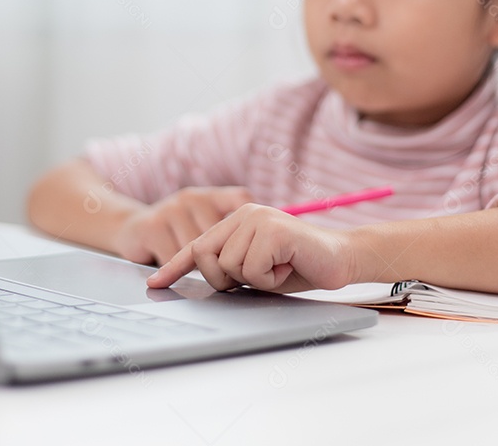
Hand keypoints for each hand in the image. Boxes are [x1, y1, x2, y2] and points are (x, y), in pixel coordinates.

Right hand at [114, 186, 252, 265]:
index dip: (248, 221)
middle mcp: (192, 198)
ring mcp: (171, 209)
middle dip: (220, 258)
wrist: (132, 230)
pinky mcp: (152, 226)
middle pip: (218, 235)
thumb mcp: (205, 225)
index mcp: (210, 196)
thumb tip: (267, 251)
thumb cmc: (178, 235)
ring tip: (187, 268)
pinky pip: (173, 257)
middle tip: (217, 272)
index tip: (254, 239)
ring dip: (195, 267)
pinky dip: (174, 269)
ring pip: (196, 250)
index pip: (240, 199)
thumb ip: (232, 231)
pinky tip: (167, 268)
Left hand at [146, 203, 357, 292]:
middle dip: (226, 279)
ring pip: (230, 266)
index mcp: (236, 219)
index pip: (198, 245)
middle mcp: (244, 213)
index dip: (174, 266)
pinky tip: (288, 267)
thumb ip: (230, 267)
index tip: (155, 283)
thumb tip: (202, 280)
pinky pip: (252, 270)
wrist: (342, 260)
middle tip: (260, 276)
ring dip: (255, 280)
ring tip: (278, 268)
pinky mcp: (273, 230)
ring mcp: (258, 218)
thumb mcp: (255, 268)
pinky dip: (270, 279)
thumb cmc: (299, 267)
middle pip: (206, 257)